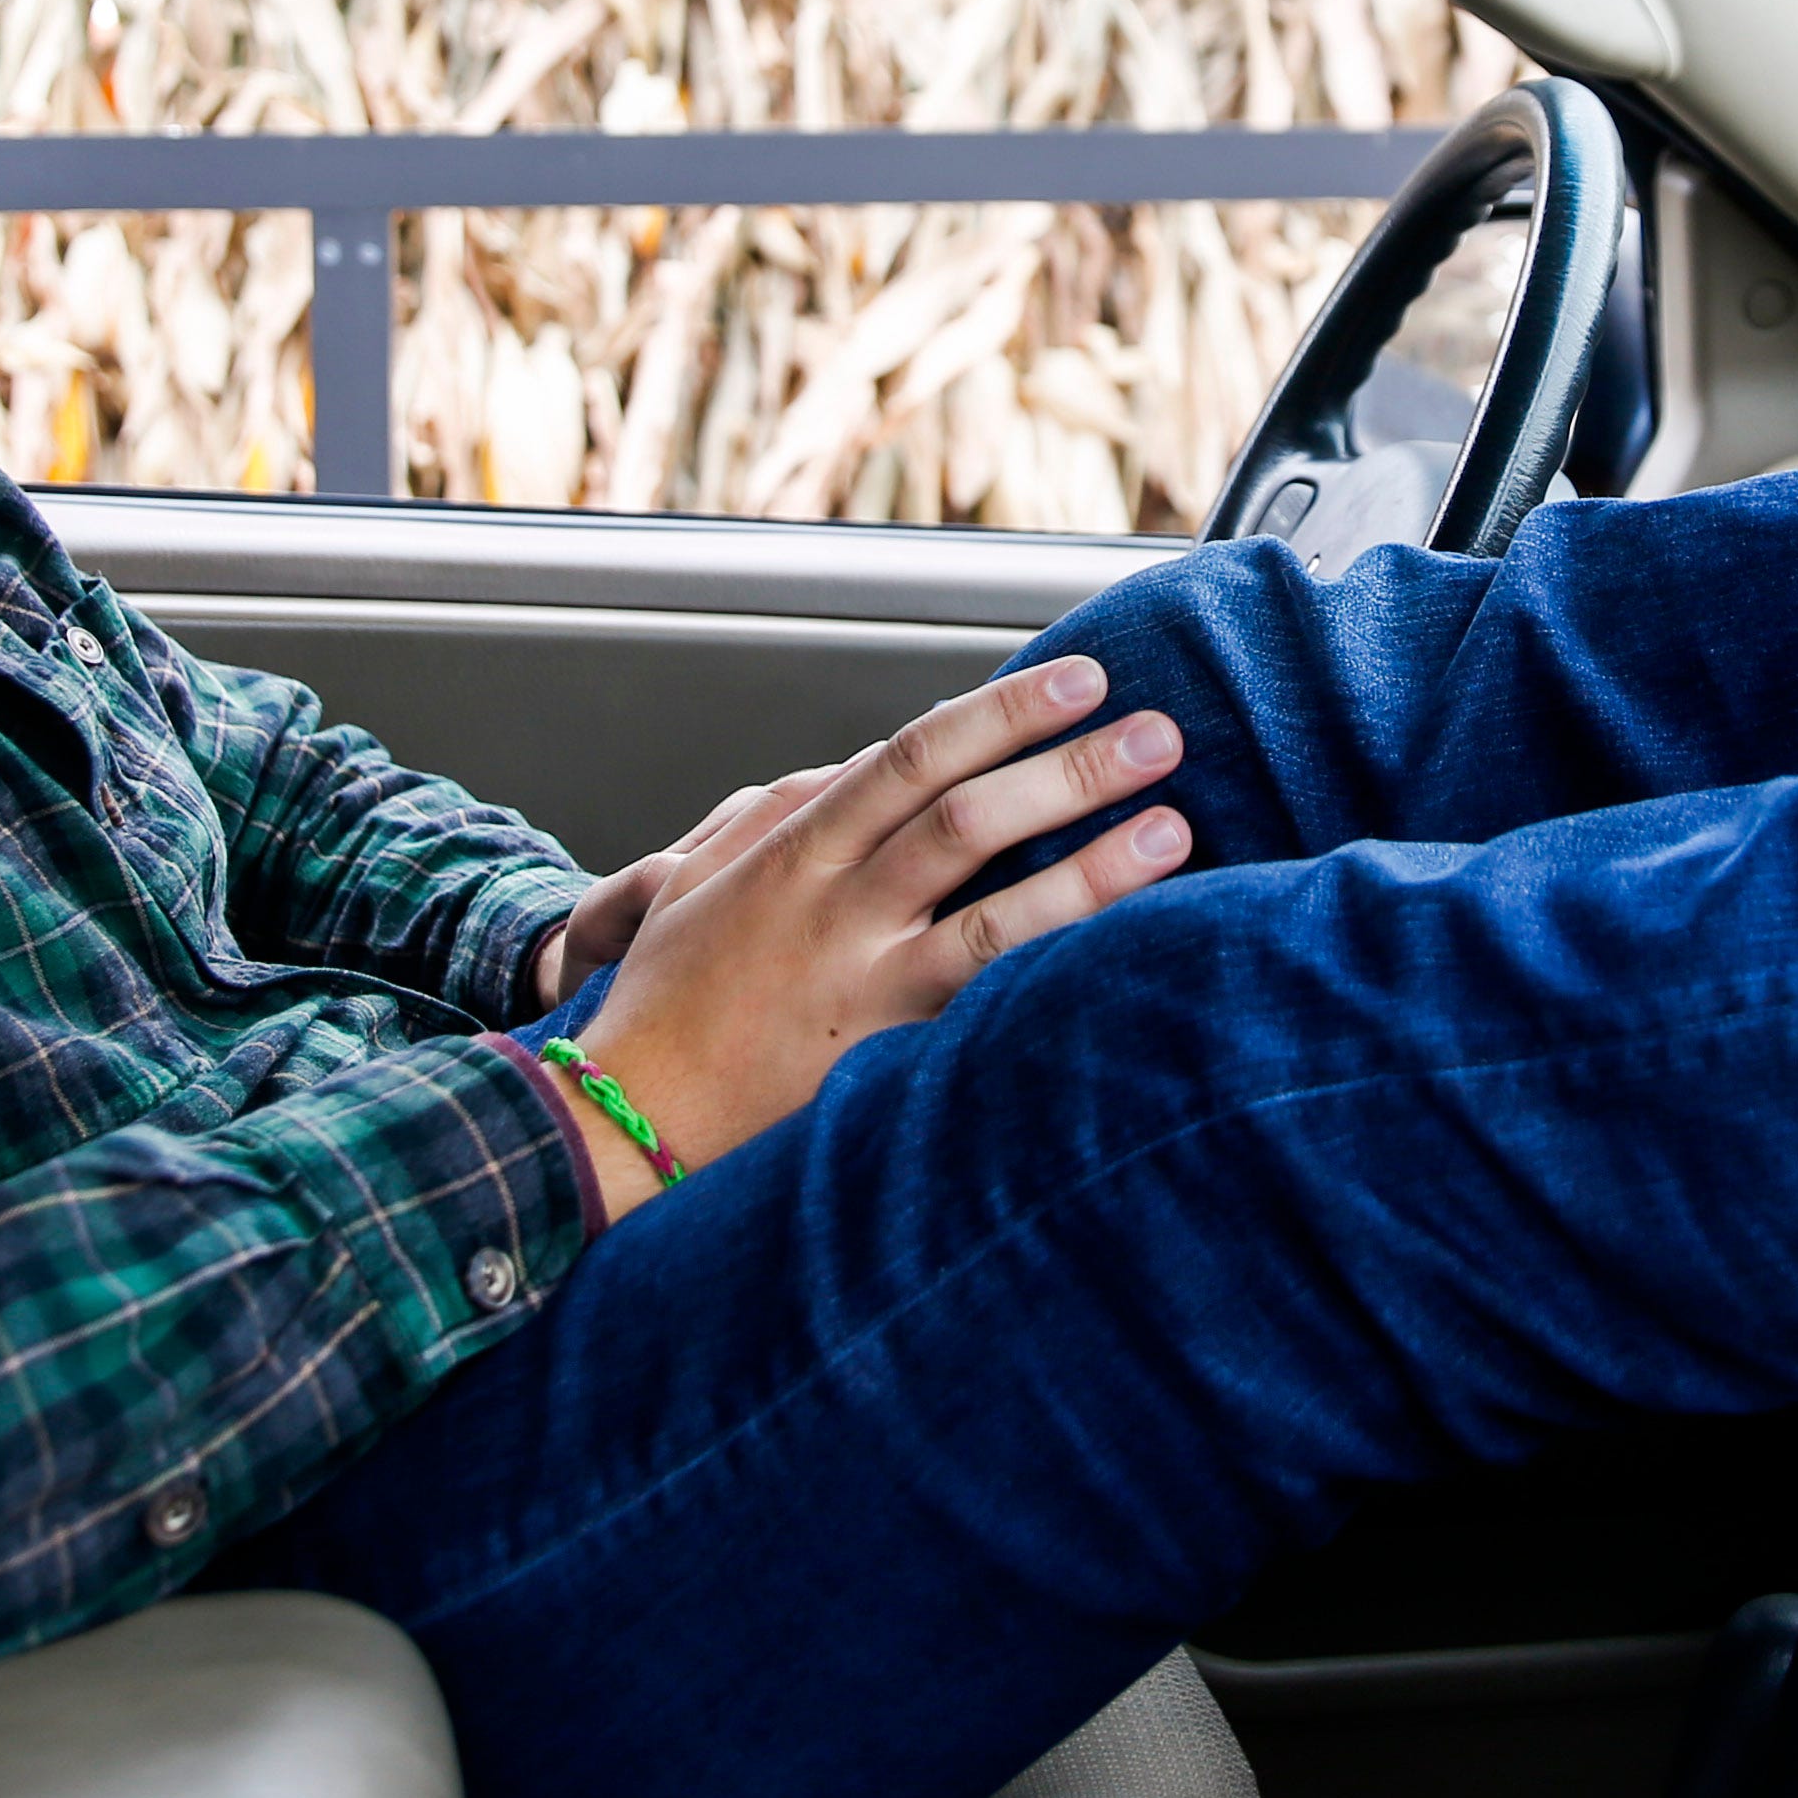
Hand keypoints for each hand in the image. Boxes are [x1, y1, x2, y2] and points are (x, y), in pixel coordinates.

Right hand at [556, 656, 1192, 1213]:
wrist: (625, 1118)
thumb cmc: (668, 997)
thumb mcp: (700, 877)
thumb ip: (786, 813)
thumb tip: (862, 769)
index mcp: (796, 852)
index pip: (914, 759)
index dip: (1003, 714)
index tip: (1081, 679)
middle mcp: (836, 913)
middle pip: (967, 821)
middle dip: (1069, 771)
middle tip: (1159, 733)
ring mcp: (864, 991)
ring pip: (991, 918)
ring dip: (1090, 871)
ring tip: (1173, 830)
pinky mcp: (884, 1065)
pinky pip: (982, 1015)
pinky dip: (1052, 984)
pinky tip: (1124, 964)